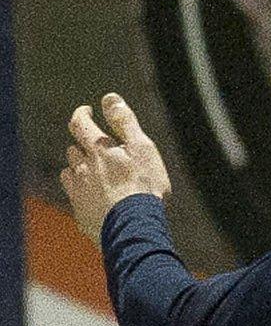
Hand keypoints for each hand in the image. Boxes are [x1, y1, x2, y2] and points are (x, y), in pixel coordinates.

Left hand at [60, 93, 171, 243]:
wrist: (133, 227)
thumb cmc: (143, 186)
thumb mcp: (142, 147)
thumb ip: (124, 122)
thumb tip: (109, 98)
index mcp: (97, 150)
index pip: (80, 123)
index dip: (82, 114)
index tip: (88, 111)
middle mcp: (81, 168)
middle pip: (74, 149)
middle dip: (84, 144)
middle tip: (100, 147)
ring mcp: (78, 190)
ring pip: (71, 171)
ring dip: (80, 167)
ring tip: (97, 171)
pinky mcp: (79, 210)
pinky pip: (74, 194)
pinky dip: (81, 188)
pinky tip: (96, 194)